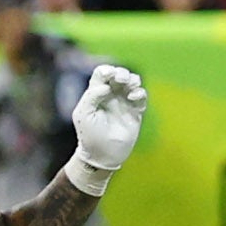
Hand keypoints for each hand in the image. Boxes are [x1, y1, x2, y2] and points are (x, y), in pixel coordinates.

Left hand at [69, 63, 148, 190]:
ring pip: (133, 82)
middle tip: (120, 80)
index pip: (102, 73)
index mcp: (97, 93)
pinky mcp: (135, 112)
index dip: (107, 70)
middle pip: (119, 74)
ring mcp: (124, 102)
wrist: (102, 155)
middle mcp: (111, 95)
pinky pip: (141, 96)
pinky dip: (140, 93)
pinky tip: (133, 97)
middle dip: (121, 72)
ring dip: (133, 80)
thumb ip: (92, 96)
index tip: (109, 75)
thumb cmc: (89, 134)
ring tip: (130, 87)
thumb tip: (106, 86)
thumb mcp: (83, 114)